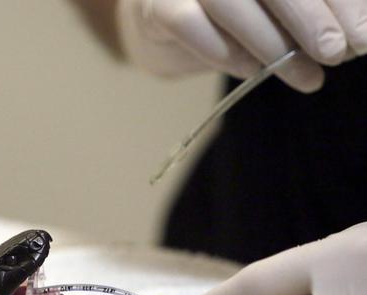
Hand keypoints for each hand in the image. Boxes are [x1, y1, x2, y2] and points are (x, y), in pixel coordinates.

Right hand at [117, 0, 366, 91]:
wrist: (164, 20)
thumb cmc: (235, 9)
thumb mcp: (279, 4)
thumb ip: (315, 8)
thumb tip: (358, 30)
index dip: (340, 0)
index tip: (363, 35)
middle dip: (310, 17)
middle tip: (336, 53)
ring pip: (228, 1)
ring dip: (272, 43)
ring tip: (306, 77)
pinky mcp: (158, 4)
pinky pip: (189, 25)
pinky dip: (225, 52)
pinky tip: (253, 72)